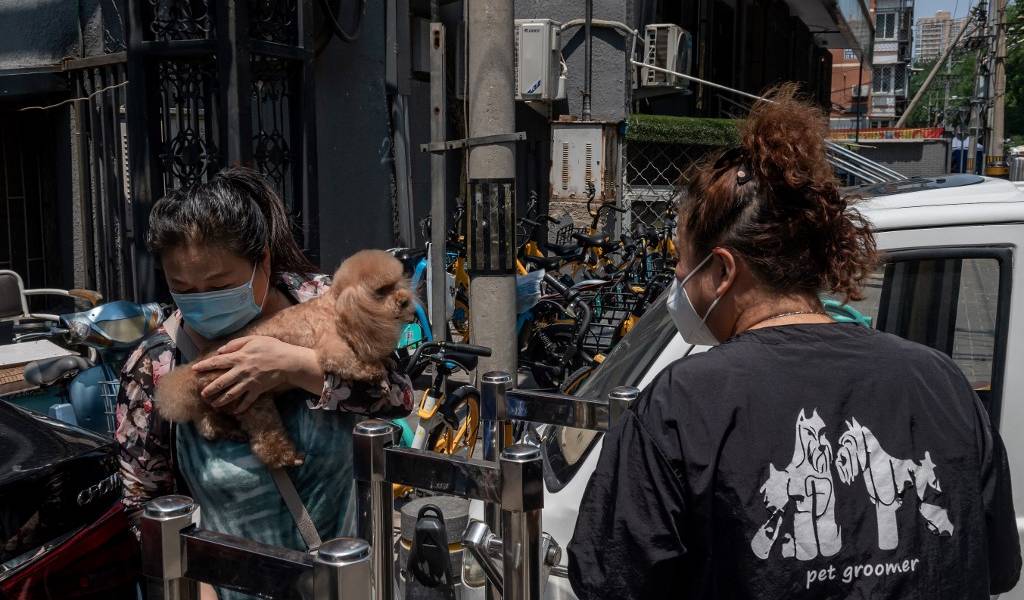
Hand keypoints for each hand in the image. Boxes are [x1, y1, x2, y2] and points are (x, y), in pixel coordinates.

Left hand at [191, 336, 319, 413]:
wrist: (288, 361)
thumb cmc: (272, 348)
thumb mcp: (253, 340)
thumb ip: (235, 344)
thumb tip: (220, 351)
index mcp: (239, 357)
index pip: (217, 362)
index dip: (204, 366)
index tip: (194, 369)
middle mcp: (241, 371)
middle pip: (221, 382)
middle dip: (210, 389)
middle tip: (202, 394)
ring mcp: (249, 382)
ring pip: (231, 394)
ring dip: (221, 400)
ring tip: (213, 404)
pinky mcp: (257, 390)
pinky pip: (247, 400)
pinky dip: (241, 407)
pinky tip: (235, 411)